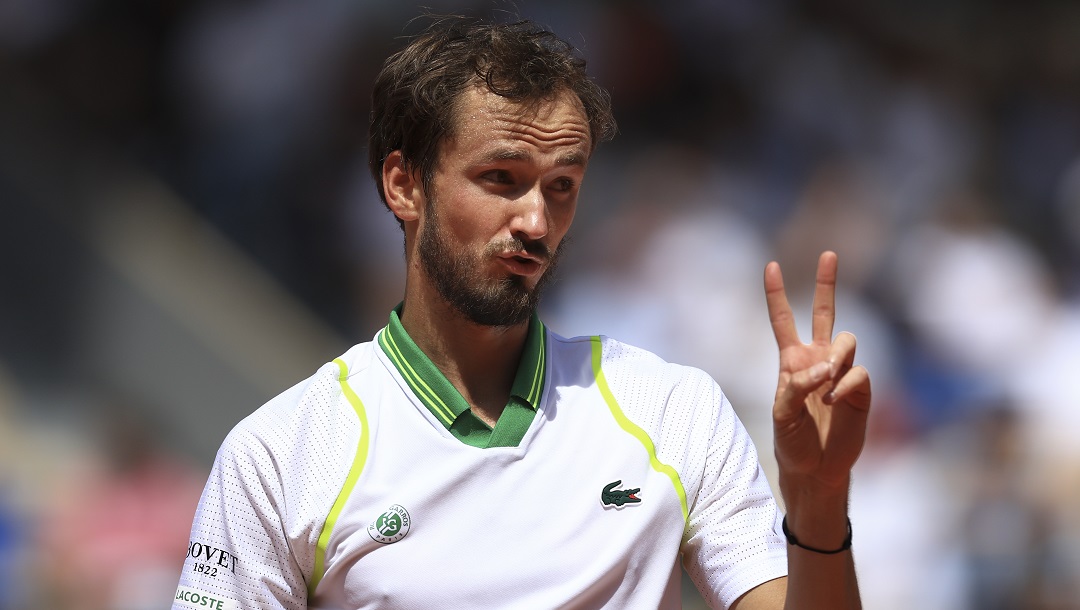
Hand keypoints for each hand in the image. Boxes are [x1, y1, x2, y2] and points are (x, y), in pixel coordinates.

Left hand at [765, 251, 870, 493]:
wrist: (814, 467)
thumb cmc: (791, 440)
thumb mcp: (780, 412)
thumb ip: (795, 386)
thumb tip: (822, 368)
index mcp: (791, 359)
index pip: (783, 320)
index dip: (776, 294)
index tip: (770, 266)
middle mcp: (817, 359)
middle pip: (824, 312)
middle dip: (827, 282)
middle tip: (828, 254)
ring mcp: (840, 371)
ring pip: (846, 339)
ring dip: (835, 357)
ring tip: (824, 382)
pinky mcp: (860, 388)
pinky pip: (857, 371)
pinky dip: (843, 384)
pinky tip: (832, 400)